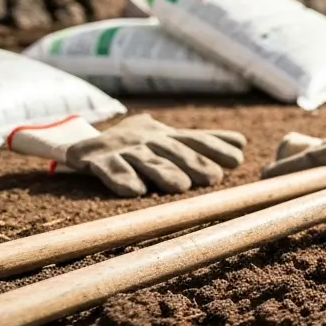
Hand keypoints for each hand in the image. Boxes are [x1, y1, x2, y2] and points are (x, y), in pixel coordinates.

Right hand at [9, 114, 246, 196]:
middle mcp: (146, 138)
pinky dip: (121, 179)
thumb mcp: (168, 140)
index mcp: (166, 135)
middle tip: (213, 178)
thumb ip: (201, 143)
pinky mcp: (94, 159)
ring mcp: (120, 148)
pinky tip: (135, 191)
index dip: (215, 147)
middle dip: (194, 163)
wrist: (83, 142)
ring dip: (164, 172)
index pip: (195, 139)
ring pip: (146, 161)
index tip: (238, 159)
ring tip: (181, 186)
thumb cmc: (138, 145)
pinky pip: (109, 170)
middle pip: (174, 152)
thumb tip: (241, 143)